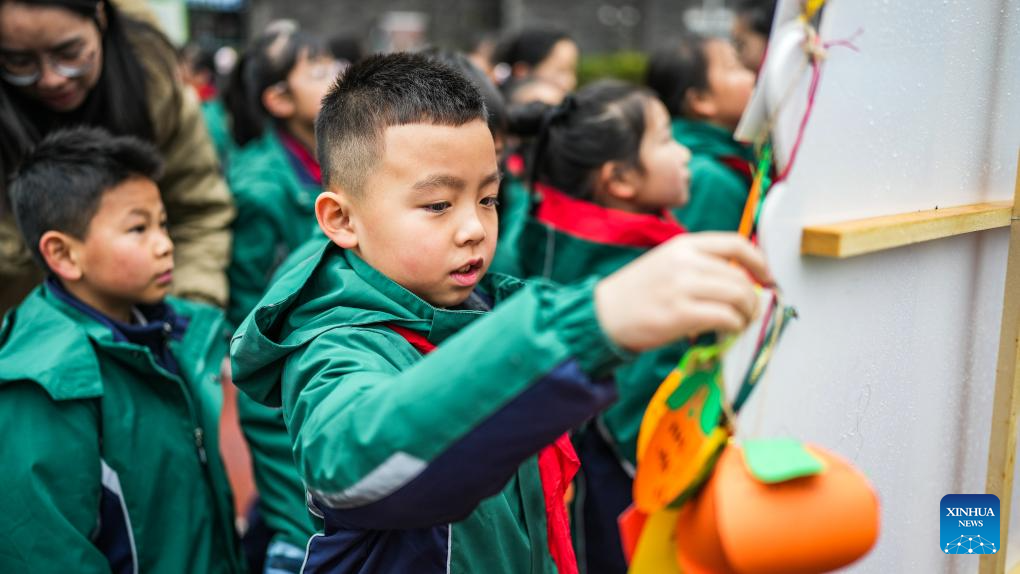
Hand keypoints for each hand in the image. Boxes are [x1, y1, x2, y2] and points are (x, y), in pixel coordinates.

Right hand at [594, 233, 772, 351]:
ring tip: (739, 322)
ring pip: (739, 296)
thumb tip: (741, 281)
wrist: (604, 314)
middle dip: (754, 297)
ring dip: (747, 313)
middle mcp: (685, 262)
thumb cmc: (637, 292)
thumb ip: (700, 265)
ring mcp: (683, 287)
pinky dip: (734, 327)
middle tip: (750, 311)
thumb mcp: (667, 263)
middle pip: (741, 276)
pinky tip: (727, 331)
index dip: (759, 261)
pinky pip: (726, 318)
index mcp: (684, 245)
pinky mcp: (680, 314)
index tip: (767, 277)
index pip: (735, 244)